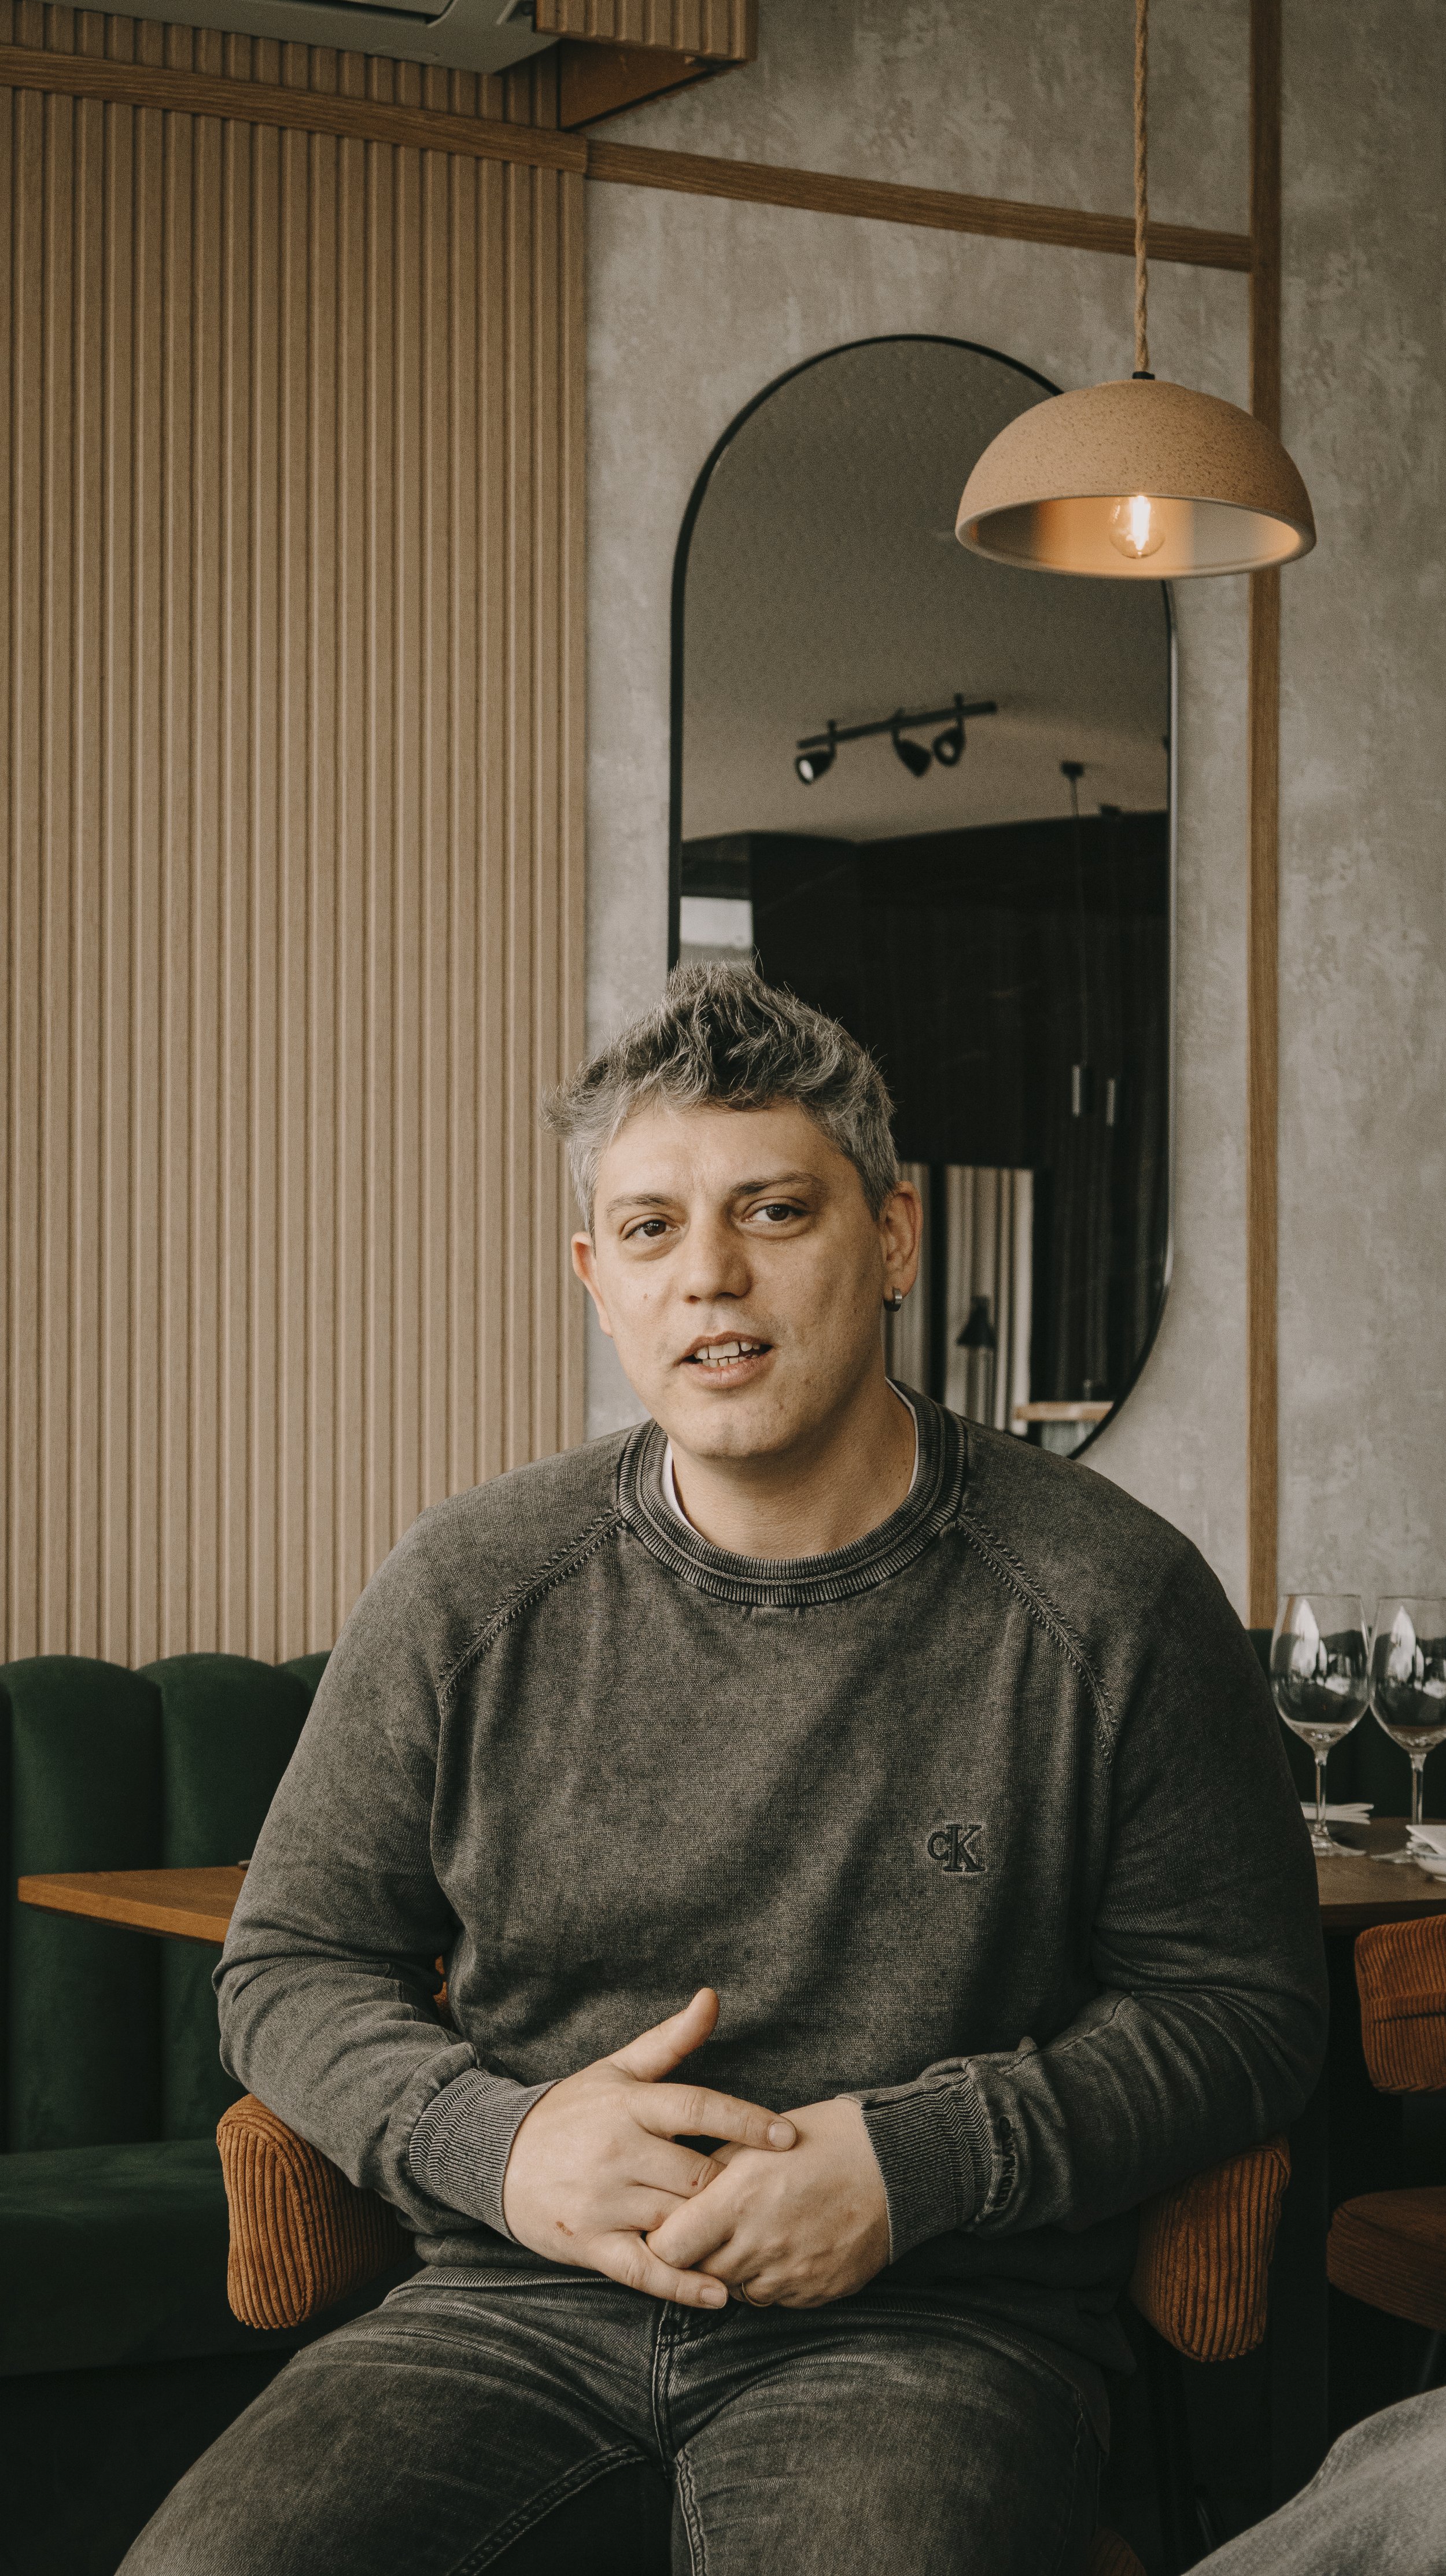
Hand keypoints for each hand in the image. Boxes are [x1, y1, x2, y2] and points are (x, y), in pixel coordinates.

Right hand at [500, 1987, 796, 2307]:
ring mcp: (603, 2201)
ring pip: (677, 2221)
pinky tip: (718, 2293)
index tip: (788, 2136)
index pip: (698, 2107)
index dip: (747, 2121)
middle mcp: (618, 2151)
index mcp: (629, 2105)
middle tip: (768, 2195)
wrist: (494, 2155)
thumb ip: (670, 2039)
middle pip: (696, 2174)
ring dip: (714, 2233)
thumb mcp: (616, 2070)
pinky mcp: (589, 2243)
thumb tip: (712, 1996)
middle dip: (732, 2186)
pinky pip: (643, 2270)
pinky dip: (682, 2285)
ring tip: (755, 2239)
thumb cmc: (570, 2111)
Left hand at [644, 2095, 889, 2308]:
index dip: (662, 2240)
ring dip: (735, 2268)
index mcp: (738, 2201)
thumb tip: (678, 2196)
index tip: (671, 2226)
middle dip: (698, 2254)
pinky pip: (775, 2298)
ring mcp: (791, 2275)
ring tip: (753, 2231)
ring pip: (737, 2290)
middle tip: (710, 2228)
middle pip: (701, 2273)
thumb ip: (711, 2171)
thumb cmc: (823, 2138)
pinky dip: (771, 2278)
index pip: (669, 2249)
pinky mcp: (817, 2292)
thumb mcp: (757, 2139)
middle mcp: (760, 2245)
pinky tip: (785, 2245)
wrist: (895, 2164)